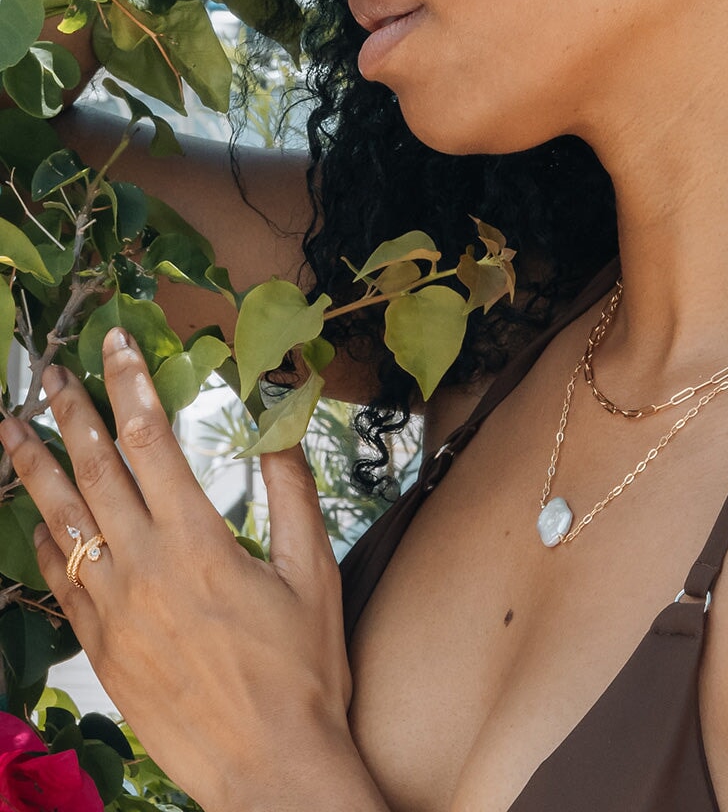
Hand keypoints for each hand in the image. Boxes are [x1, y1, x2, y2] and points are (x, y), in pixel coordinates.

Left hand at [0, 330, 352, 810]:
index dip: (129, 384)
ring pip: (62, 520)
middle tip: (52, 373)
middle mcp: (144, 566)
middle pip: (95, 469)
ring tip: (10, 428)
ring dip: (34, 468)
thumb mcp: (315, 573)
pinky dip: (43, 540)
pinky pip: (59, 579)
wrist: (267, 765)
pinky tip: (34, 519)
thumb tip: (282, 428)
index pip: (151, 439)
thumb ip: (294, 493)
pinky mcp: (100, 646)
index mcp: (198, 539)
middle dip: (70, 412)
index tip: (115, 344)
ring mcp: (113, 608)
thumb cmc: (301, 670)